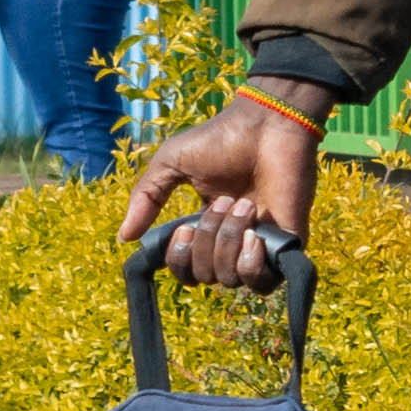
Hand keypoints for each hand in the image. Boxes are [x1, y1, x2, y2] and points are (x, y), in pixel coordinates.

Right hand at [123, 98, 322, 283]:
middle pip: (204, 276)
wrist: (268, 126)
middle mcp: (230, 244)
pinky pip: (261, 283)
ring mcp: (259, 248)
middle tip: (224, 201)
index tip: (183, 228)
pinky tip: (254, 235)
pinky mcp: (286, 249)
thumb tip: (124, 238)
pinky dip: (250, 263)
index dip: (178, 258)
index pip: (184, 270)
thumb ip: (146, 198)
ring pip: (228, 279)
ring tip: (243, 205)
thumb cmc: (222, 140)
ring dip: (227, 242)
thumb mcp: (171, 163)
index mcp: (204, 229)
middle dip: (205, 240)